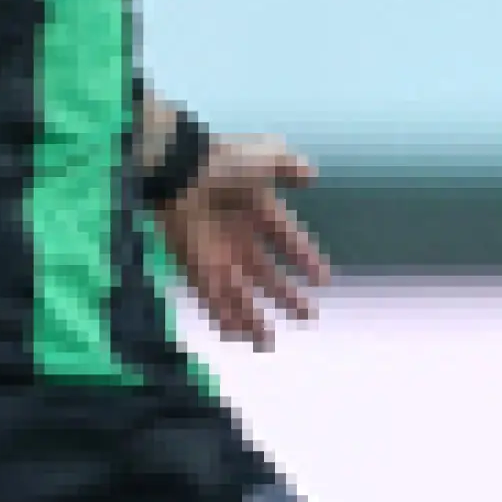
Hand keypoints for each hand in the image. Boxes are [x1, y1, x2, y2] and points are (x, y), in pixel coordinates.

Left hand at [157, 133, 328, 349]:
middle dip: (286, 296)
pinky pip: (212, 297)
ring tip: (267, 343)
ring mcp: (216, 254)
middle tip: (308, 316)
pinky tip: (236, 334)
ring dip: (252, 317)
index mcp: (257, 211)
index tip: (323, 279)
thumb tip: (313, 174)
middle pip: (266, 274)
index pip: (286, 239)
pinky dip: (223, 315)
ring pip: (239, 293)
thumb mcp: (264, 158)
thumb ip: (288, 167)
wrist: (179, 172)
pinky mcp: (195, 267)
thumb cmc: (223, 163)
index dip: (305, 258)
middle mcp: (238, 237)